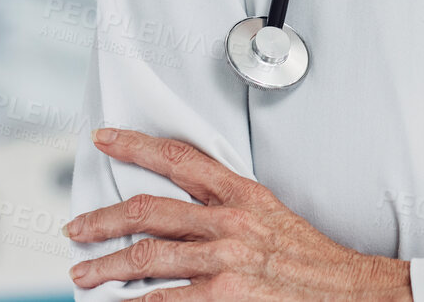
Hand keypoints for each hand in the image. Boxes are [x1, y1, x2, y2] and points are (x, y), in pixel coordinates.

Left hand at [65, 127, 409, 299]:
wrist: (347, 291)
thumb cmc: (308, 257)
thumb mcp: (268, 212)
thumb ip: (225, 204)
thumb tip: (180, 206)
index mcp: (240, 193)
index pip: (177, 158)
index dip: (135, 145)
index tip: (105, 139)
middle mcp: (228, 222)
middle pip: (148, 211)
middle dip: (103, 220)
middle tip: (76, 228)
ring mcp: (224, 262)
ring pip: (147, 256)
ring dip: (107, 266)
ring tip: (83, 273)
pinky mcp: (223, 298)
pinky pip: (165, 300)